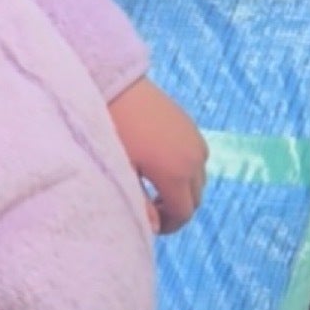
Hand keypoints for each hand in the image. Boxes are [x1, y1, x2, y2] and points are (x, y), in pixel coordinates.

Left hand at [107, 78, 207, 233]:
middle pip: (196, 198)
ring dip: (183, 188)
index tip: (151, 226)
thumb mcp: (121, 170)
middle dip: (178, 209)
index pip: (184, 213)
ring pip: (198, 178)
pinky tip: (159, 163)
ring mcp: (195, 139)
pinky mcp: (190, 125)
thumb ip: (138, 204)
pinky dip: (185, 169)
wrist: (114, 82)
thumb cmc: (111, 127)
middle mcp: (195, 158)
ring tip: (155, 187)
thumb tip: (153, 227)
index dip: (170, 226)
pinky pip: (196, 157)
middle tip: (153, 211)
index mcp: (177, 173)